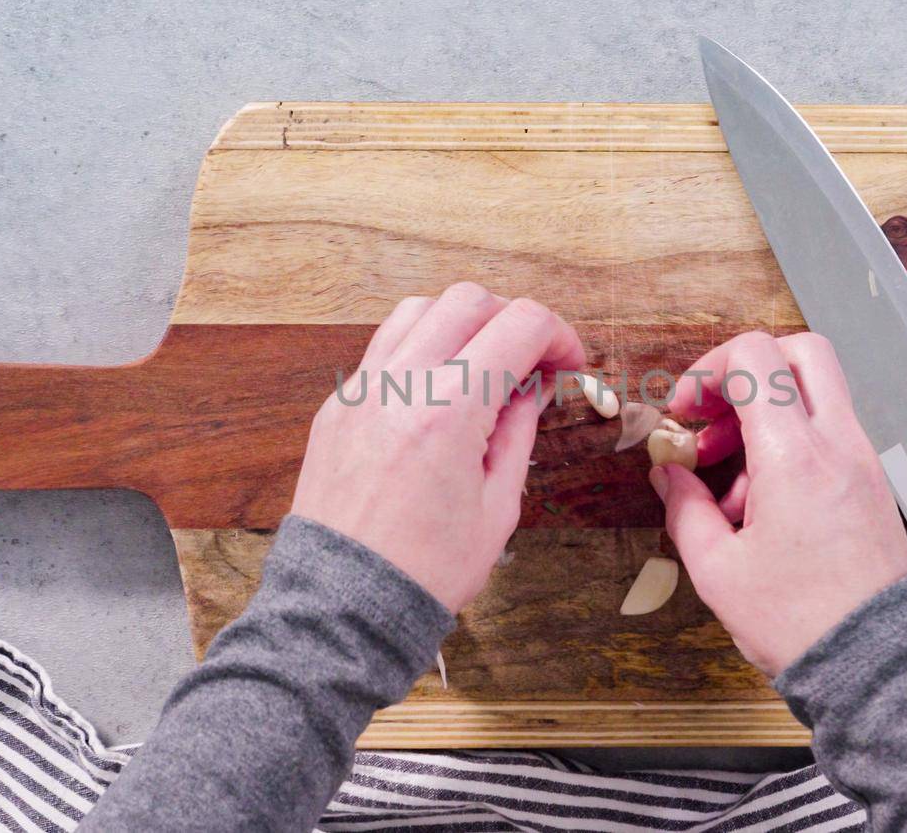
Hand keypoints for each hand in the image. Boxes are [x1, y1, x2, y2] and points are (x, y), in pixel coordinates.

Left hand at [292, 283, 585, 611]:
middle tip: (533, 363)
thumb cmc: (423, 571)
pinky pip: (384, 349)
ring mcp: (360, 390)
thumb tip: (532, 387)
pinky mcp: (337, 406)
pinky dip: (423, 351)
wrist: (343, 607)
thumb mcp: (498, 507)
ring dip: (463, 325)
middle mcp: (398, 384)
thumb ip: (518, 432)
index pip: (518, 325)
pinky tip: (441, 393)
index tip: (569, 364)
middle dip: (512, 320)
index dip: (559, 336)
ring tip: (484, 370)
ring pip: (419, 310)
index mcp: (448, 410)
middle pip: (468, 300)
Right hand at [650, 331, 906, 676]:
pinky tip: (763, 500)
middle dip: (746, 369)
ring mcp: (864, 462)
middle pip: (801, 351)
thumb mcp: (717, 570)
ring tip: (730, 474)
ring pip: (816, 393)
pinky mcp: (873, 485)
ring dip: (766, 413)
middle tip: (713, 413)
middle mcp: (839, 446)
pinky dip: (792, 444)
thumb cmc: (802, 623)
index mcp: (797, 457)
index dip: (708, 369)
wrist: (874, 665)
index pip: (755, 357)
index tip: (685, 408)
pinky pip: (829, 435)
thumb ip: (685, 509)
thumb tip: (670, 476)